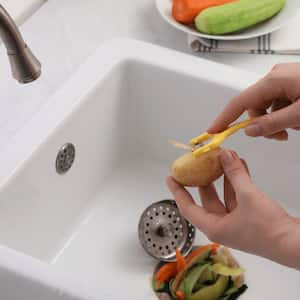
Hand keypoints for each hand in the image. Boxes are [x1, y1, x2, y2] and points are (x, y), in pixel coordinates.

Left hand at [167, 149, 299, 268]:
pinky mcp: (249, 217)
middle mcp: (222, 225)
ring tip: (221, 159)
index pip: (187, 207)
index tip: (170, 178)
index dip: (178, 192)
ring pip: (225, 195)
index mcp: (213, 226)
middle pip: (207, 199)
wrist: (294, 243)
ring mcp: (236, 221)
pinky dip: (238, 182)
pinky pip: (238, 196)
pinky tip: (239, 166)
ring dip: (224, 177)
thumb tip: (224, 155)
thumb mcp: (247, 196)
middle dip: (203, 180)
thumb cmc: (268, 229)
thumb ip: (234, 174)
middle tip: (197, 165)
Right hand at [208, 63, 299, 139]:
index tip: (213, 131)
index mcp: (273, 80)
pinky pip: (279, 103)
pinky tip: (298, 117)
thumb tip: (250, 130)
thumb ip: (274, 123)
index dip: (223, 119)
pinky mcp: (293, 82)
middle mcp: (275, 77)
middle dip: (264, 125)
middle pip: (255, 107)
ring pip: (268, 107)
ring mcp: (285, 79)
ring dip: (277, 121)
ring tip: (296, 125)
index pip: (239, 103)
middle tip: (280, 136)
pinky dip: (285, 114)